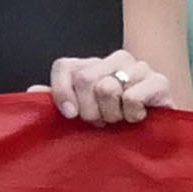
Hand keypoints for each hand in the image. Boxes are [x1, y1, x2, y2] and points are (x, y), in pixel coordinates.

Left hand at [45, 52, 162, 127]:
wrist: (160, 132)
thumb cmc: (118, 123)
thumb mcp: (85, 113)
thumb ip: (60, 101)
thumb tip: (32, 92)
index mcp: (94, 65)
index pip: (65, 66)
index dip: (61, 91)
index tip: (69, 115)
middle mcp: (116, 59)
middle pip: (85, 79)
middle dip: (90, 111)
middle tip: (103, 121)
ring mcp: (139, 67)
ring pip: (107, 88)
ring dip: (112, 115)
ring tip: (121, 120)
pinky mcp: (160, 81)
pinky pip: (131, 98)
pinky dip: (131, 116)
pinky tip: (139, 118)